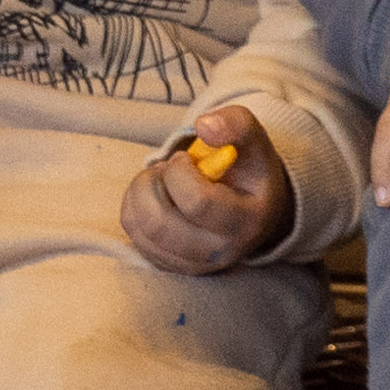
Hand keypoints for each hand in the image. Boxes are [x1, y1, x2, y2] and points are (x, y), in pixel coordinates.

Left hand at [124, 104, 292, 272]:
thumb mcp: (252, 139)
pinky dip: (134, 211)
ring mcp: (196, 264)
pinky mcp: (175, 266)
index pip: (197, 203)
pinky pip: (136, 240)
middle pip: (161, 224)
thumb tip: (203, 127)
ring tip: (159, 182)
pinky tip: (156, 199)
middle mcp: (222, 251)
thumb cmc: (249, 169)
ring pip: (143, 232)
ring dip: (139, 196)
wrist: (255, 206)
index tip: (184, 159)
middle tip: (164, 169)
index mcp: (246, 219)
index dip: (179, 173)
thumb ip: (234, 123)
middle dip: (150, 184)